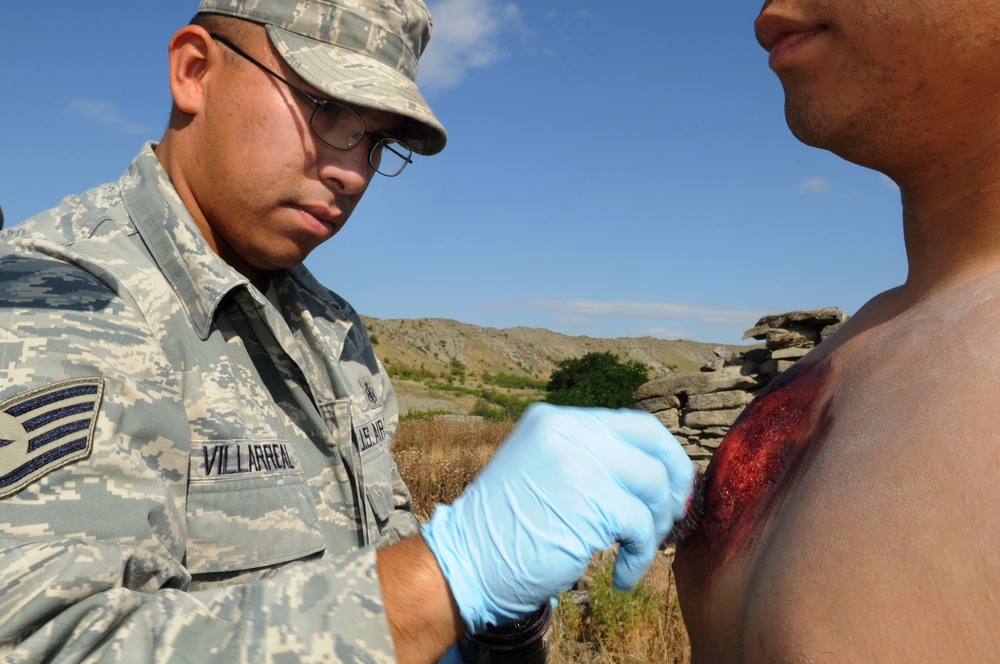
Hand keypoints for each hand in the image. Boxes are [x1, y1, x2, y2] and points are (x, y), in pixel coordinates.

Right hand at [421, 403, 693, 633]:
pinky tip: (622, 576)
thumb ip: (584, 457)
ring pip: (652, 485)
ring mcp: (577, 462)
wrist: (464, 562)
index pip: (632, 423)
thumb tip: (650, 471)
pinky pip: (641, 525)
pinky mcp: (588, 501)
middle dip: (674, 483)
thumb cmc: (504, 530)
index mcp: (553, 419)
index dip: (663, 456)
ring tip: (637, 551)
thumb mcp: (539, 469)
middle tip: (673, 518)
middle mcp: (566, 430)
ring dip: (655, 526)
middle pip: (652, 444)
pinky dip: (640, 556)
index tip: (671, 489)